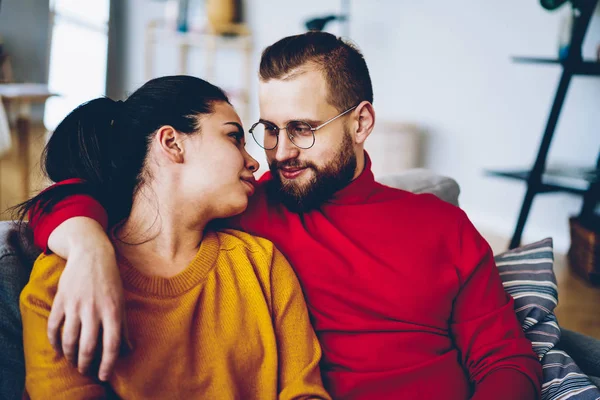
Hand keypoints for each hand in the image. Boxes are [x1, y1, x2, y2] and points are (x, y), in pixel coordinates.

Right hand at [46, 218, 124, 381]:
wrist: (92, 254)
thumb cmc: (110, 280)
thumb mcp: (121, 302)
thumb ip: (124, 327)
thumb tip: (128, 350)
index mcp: (113, 311)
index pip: (111, 345)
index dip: (108, 364)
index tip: (104, 376)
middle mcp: (94, 310)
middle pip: (88, 347)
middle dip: (86, 364)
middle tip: (86, 370)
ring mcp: (76, 305)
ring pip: (69, 340)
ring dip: (70, 356)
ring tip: (74, 361)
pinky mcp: (61, 300)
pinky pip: (54, 327)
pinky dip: (54, 341)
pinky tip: (59, 347)